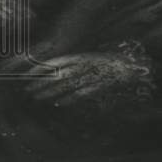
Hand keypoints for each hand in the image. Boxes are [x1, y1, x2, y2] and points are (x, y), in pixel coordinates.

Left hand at [24, 48, 152, 107]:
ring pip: (68, 83)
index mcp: (81, 56)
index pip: (56, 61)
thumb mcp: (88, 61)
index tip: (27, 76)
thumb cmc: (107, 65)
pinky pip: (84, 92)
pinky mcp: (102, 85)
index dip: (41, 68)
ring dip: (52, 91)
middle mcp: (85, 64)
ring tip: (38, 98)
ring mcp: (93, 74)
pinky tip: (60, 104)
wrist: (134, 67)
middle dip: (42, 82)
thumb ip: (73, 66)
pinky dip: (71, 99)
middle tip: (27, 91)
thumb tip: (51, 72)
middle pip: (59, 73)